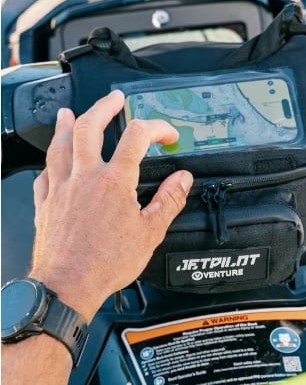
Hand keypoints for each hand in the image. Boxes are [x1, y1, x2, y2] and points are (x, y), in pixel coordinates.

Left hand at [30, 90, 192, 320]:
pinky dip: (50, 164)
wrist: (67, 286)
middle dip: (104, 107)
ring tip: (69, 113)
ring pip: (60, 145)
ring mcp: (61, 189)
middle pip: (90, 127)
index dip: (156, 128)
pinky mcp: (44, 204)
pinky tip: (52, 163)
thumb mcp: (150, 233)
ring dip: (66, 125)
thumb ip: (168, 200)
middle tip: (114, 98)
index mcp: (114, 182)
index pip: (137, 138)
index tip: (167, 134)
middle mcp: (85, 178)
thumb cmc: (105, 263)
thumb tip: (182, 179)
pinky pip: (43, 175)